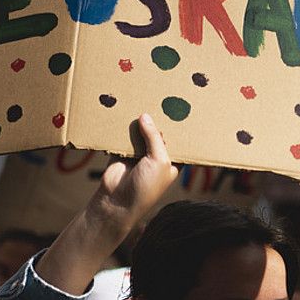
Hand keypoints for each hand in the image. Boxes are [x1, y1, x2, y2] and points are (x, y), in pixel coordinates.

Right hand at [36, 114, 178, 294]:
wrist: (117, 202)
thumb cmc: (146, 187)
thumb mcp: (158, 160)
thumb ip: (154, 137)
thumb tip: (145, 116)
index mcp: (172, 161)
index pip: (179, 140)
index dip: (179, 127)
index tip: (182, 107)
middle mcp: (157, 156)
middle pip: (159, 133)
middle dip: (159, 120)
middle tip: (161, 97)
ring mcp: (140, 154)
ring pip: (141, 132)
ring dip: (140, 121)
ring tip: (143, 98)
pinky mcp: (123, 152)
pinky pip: (124, 136)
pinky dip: (123, 127)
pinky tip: (124, 111)